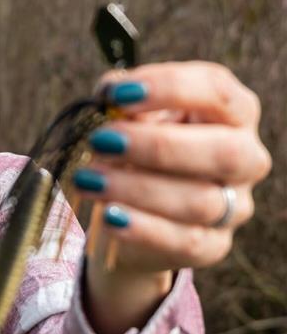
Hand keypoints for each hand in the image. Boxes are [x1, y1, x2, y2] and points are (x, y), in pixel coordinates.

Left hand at [76, 61, 270, 333]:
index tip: (118, 95)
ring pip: (200, 201)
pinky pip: (185, 241)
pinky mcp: (213, 245)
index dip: (169, 88)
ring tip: (88, 178)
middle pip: (225, 151)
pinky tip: (110, 215)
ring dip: (136, 188)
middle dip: (157, 145)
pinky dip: (143, 228)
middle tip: (101, 141)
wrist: (130, 209)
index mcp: (230, 112)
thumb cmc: (136, 146)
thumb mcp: (130, 114)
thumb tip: (108, 96)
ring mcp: (235, 205)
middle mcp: (245, 158)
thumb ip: (120, 100)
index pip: (216, 90)